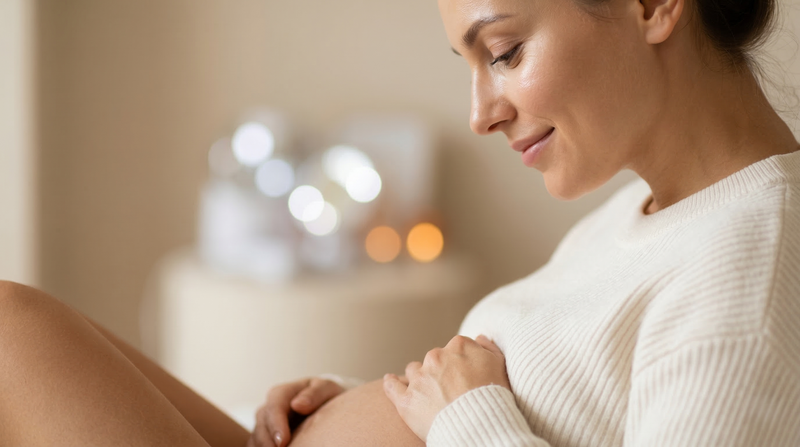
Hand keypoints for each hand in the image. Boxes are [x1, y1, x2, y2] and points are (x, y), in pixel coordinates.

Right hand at [247, 377, 344, 446]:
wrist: (323, 403)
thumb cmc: (324, 395)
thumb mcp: (325, 388)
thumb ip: (314, 394)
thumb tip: (298, 405)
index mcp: (282, 393)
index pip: (274, 407)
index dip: (276, 425)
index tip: (282, 441)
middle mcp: (269, 408)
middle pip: (262, 424)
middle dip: (267, 441)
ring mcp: (264, 423)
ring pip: (256, 436)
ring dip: (263, 446)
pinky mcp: (265, 436)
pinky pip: (257, 444)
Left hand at [383, 334, 509, 441]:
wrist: (479, 427)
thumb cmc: (493, 397)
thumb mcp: (500, 366)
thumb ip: (488, 347)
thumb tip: (478, 337)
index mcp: (458, 346)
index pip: (455, 348)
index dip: (458, 363)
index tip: (462, 375)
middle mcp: (436, 357)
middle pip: (434, 359)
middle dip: (439, 371)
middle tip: (449, 389)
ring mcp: (420, 378)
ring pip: (414, 370)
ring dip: (418, 378)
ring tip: (426, 392)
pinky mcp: (407, 400)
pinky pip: (392, 386)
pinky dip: (391, 383)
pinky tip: (390, 380)